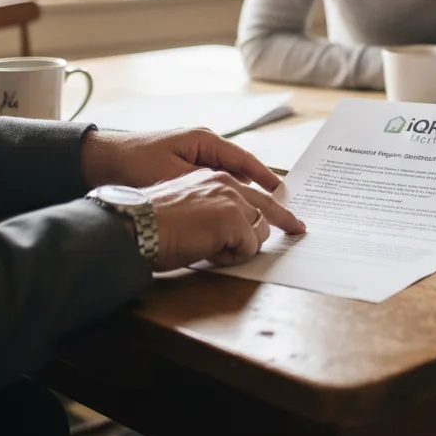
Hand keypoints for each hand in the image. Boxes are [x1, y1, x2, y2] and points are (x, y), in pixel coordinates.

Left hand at [82, 127, 281, 193]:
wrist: (97, 160)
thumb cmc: (132, 164)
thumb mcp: (172, 175)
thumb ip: (204, 186)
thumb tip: (234, 201)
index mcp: (204, 141)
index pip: (244, 160)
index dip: (265, 177)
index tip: (282, 193)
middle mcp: (203, 146)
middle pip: (240, 168)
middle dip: (259, 188)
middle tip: (278, 208)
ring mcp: (193, 156)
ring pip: (227, 177)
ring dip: (242, 194)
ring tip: (258, 214)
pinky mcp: (182, 167)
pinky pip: (213, 182)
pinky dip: (224, 196)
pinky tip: (228, 213)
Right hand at [144, 169, 305, 271]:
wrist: (135, 228)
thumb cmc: (152, 225)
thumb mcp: (190, 210)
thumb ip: (214, 210)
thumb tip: (236, 230)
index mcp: (215, 178)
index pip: (252, 192)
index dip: (272, 206)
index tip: (287, 214)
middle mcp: (227, 183)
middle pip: (268, 207)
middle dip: (284, 221)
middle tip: (300, 229)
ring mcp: (232, 200)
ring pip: (259, 231)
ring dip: (240, 247)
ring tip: (209, 248)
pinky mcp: (234, 219)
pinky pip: (249, 247)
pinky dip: (232, 257)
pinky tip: (208, 252)